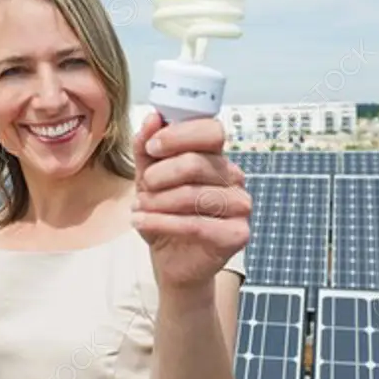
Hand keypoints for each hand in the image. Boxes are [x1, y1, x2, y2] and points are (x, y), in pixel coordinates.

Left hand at [132, 111, 250, 292]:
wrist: (172, 260)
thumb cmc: (165, 215)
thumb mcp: (148, 178)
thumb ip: (147, 149)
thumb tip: (152, 118)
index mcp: (216, 157)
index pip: (211, 131)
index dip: (179, 135)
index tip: (152, 147)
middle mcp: (233, 178)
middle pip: (197, 163)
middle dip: (160, 174)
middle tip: (143, 186)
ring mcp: (239, 205)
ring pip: (194, 195)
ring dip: (157, 202)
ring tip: (139, 209)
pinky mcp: (237, 234)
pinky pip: (196, 225)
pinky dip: (161, 223)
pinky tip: (141, 222)